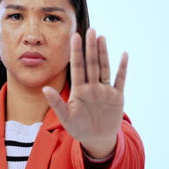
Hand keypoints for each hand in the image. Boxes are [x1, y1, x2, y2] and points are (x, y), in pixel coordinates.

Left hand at [42, 28, 127, 157]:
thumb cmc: (79, 127)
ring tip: (102, 37)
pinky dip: (122, 68)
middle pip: (91, 63)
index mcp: (79, 90)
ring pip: (104, 67)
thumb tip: (44, 89)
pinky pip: (120, 80)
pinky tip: (124, 55)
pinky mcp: (117, 96)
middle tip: (90, 30)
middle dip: (90, 47)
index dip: (76, 52)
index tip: (74, 36)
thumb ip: (56, 103)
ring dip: (103, 53)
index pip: (77, 67)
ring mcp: (105, 90)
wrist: (96, 139)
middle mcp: (92, 86)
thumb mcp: (65, 117)